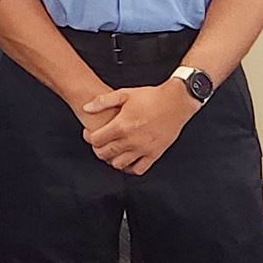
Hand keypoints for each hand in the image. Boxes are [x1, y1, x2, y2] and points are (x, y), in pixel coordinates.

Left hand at [78, 79, 199, 174]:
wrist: (176, 101)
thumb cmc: (151, 97)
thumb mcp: (124, 94)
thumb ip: (103, 101)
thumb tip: (86, 107)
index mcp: (121, 126)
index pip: (96, 140)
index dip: (89, 137)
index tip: (90, 133)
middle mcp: (131, 140)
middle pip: (104, 154)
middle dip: (98, 149)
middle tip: (100, 143)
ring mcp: (143, 149)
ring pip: (119, 164)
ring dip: (112, 159)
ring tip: (113, 150)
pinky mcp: (154, 154)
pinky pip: (138, 169)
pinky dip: (130, 167)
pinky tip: (128, 159)